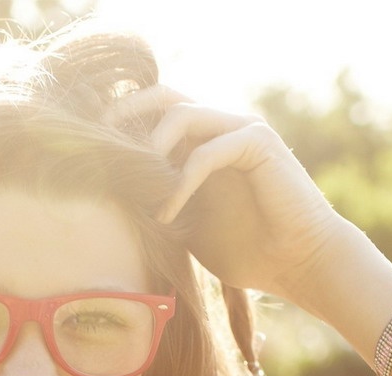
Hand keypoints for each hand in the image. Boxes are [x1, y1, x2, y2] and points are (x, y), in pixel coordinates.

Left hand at [107, 87, 354, 303]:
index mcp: (204, 141)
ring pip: (182, 114)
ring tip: (137, 185)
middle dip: (127, 114)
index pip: (155, 112)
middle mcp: (222, 127)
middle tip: (101, 146)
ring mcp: (242, 130)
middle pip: (164, 96)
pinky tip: (167, 213)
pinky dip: (181, 181)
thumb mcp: (188, 227)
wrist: (299, 264)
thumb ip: (158, 204)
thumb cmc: (248, 251)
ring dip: (152, 148)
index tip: (92, 153)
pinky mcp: (259, 144)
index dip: (122, 125)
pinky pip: (207, 152)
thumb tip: (111, 201)